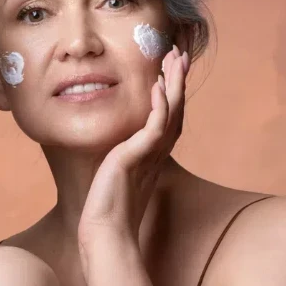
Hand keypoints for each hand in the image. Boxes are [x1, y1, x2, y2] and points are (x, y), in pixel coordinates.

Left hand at [78, 46, 188, 270]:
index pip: (168, 117)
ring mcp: (150, 155)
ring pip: (170, 112)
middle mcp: (156, 153)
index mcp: (152, 156)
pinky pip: (154, 126)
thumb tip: (113, 152)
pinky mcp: (138, 158)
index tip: (170, 69)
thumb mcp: (115, 177)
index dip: (172, 93)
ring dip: (173, 84)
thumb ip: (120, 161)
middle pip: (175, 109)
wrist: (105, 232)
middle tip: (180, 54)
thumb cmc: (108, 212)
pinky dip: (159, 105)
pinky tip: (157, 86)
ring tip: (174, 59)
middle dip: (177, 80)